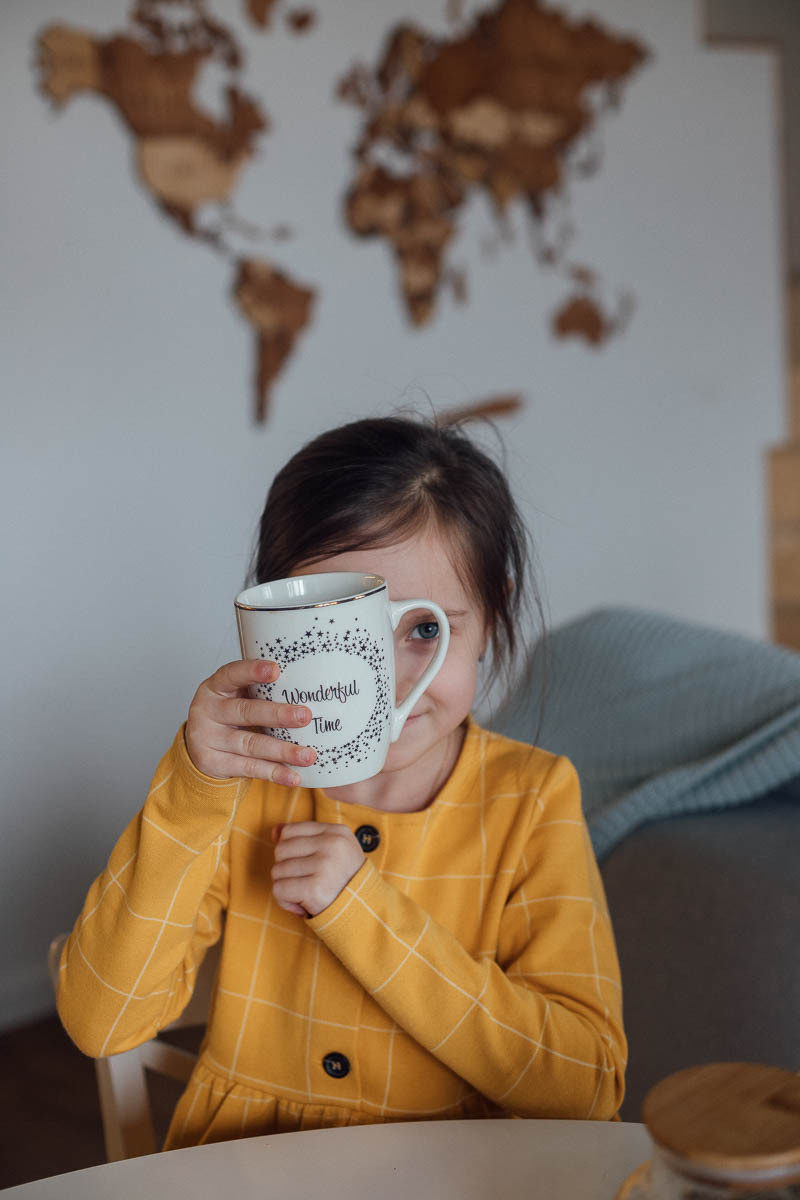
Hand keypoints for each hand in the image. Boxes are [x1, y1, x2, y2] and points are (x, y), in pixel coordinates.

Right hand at [185, 659, 316, 783]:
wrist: (200, 746)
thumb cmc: (230, 714)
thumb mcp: (237, 696)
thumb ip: (262, 691)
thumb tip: (311, 689)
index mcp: (216, 686)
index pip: (232, 674)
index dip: (253, 671)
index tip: (276, 670)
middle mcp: (208, 710)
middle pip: (246, 712)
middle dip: (278, 715)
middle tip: (305, 716)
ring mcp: (207, 737)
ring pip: (250, 744)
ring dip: (282, 751)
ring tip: (308, 755)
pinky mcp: (212, 762)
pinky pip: (248, 768)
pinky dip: (274, 773)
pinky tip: (293, 776)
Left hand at [271, 822, 364, 916]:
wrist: (365, 912)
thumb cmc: (343, 880)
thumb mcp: (331, 851)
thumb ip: (303, 838)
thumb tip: (275, 831)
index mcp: (337, 832)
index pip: (289, 831)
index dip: (289, 851)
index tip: (305, 864)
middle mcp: (332, 844)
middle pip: (281, 850)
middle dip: (286, 868)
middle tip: (305, 881)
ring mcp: (324, 865)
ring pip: (277, 870)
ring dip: (286, 886)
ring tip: (306, 893)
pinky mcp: (315, 888)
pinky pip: (279, 890)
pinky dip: (285, 901)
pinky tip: (302, 904)